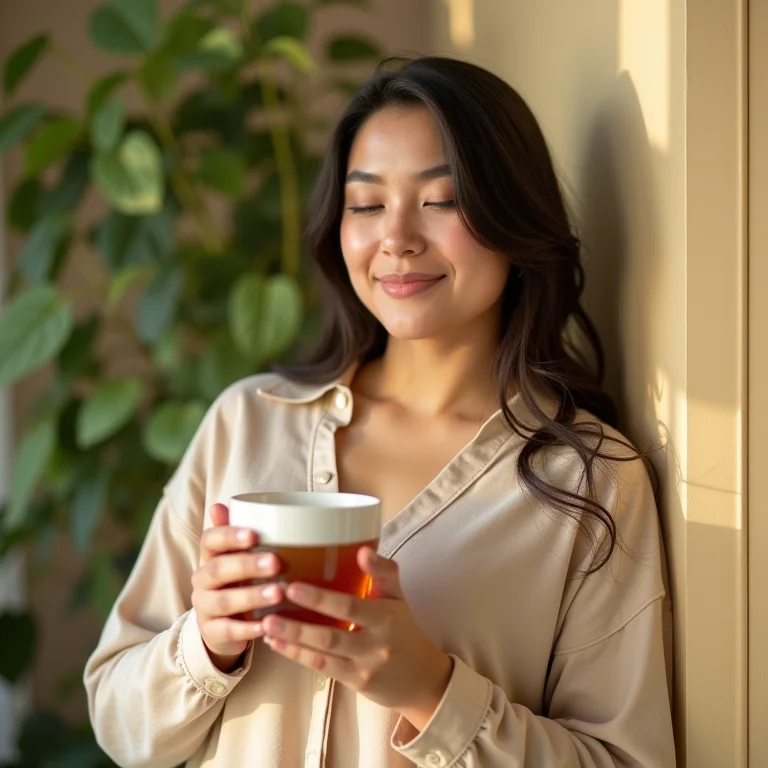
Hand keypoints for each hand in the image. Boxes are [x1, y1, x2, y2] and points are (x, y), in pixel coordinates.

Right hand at [191, 503, 283, 672]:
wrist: (222, 623)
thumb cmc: (238, 578)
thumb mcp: (239, 554)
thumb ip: (236, 531)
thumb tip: (220, 504)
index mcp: (210, 555)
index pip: (210, 540)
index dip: (229, 536)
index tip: (254, 534)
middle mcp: (202, 580)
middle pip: (217, 570)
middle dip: (247, 565)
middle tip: (276, 563)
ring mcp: (204, 607)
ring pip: (223, 601)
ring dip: (251, 596)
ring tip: (278, 593)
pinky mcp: (212, 633)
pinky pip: (227, 631)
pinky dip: (247, 630)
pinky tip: (266, 626)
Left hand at [262, 547, 452, 730]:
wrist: (422, 678)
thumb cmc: (403, 628)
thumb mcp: (398, 596)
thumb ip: (382, 571)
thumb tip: (362, 548)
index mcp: (386, 617)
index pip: (351, 607)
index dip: (321, 599)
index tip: (294, 586)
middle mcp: (375, 644)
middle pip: (332, 635)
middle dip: (298, 624)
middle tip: (270, 608)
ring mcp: (364, 666)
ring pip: (323, 654)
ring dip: (292, 640)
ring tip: (266, 625)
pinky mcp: (354, 682)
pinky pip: (322, 668)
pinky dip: (298, 655)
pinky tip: (276, 644)